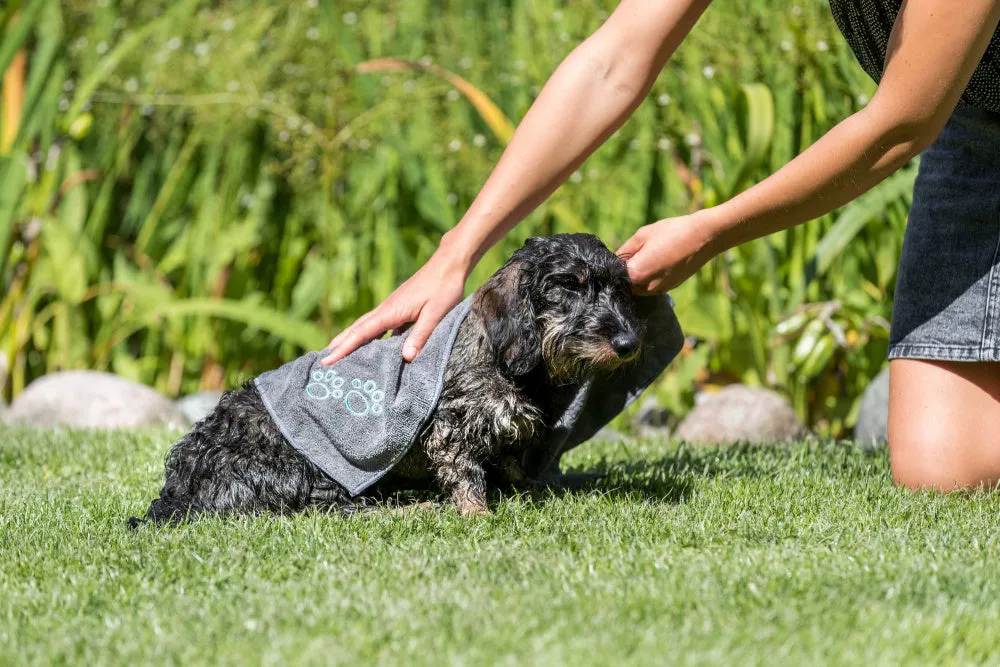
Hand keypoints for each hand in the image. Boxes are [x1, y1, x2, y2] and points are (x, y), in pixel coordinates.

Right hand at [321, 241, 471, 364]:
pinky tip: (373, 348)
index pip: (362, 333)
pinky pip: (380, 326)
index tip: (327, 360)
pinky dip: (371, 337)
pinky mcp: (400, 308)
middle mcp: (386, 309)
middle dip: (340, 344)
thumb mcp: (436, 314)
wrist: (450, 263)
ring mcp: (392, 307)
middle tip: (323, 361)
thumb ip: (421, 335)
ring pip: (366, 326)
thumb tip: (406, 358)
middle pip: (357, 329)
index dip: (344, 348)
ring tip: (339, 355)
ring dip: (352, 340)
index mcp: (391, 311)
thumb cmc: (444, 287)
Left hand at [616, 213, 719, 293]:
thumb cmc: (672, 232)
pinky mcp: (669, 289)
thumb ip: (625, 250)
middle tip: (633, 255)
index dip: (613, 265)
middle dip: (625, 272)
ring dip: (637, 277)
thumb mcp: (642, 235)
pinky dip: (649, 278)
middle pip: (626, 284)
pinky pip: (651, 287)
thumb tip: (614, 258)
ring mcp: (658, 290)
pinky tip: (657, 263)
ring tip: (647, 258)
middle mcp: (646, 287)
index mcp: (636, 273)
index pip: (615, 274)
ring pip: (638, 287)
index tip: (617, 256)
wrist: (703, 237)